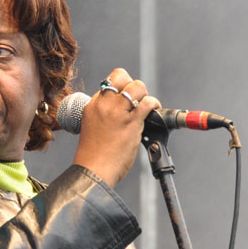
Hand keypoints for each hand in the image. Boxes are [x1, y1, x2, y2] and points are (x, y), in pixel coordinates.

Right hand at [71, 68, 161, 186]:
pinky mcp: (131, 122)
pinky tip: (155, 110)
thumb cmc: (93, 156)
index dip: (121, 87)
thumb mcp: (92, 128)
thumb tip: (122, 113)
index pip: (108, 83)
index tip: (126, 99)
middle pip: (121, 77)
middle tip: (137, 100)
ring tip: (146, 106)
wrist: (92, 171)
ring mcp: (117, 112)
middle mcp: (104, 105)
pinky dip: (154, 103)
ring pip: (136, 86)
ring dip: (145, 94)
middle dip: (133, 85)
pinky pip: (148, 102)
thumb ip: (104, 116)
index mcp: (92, 105)